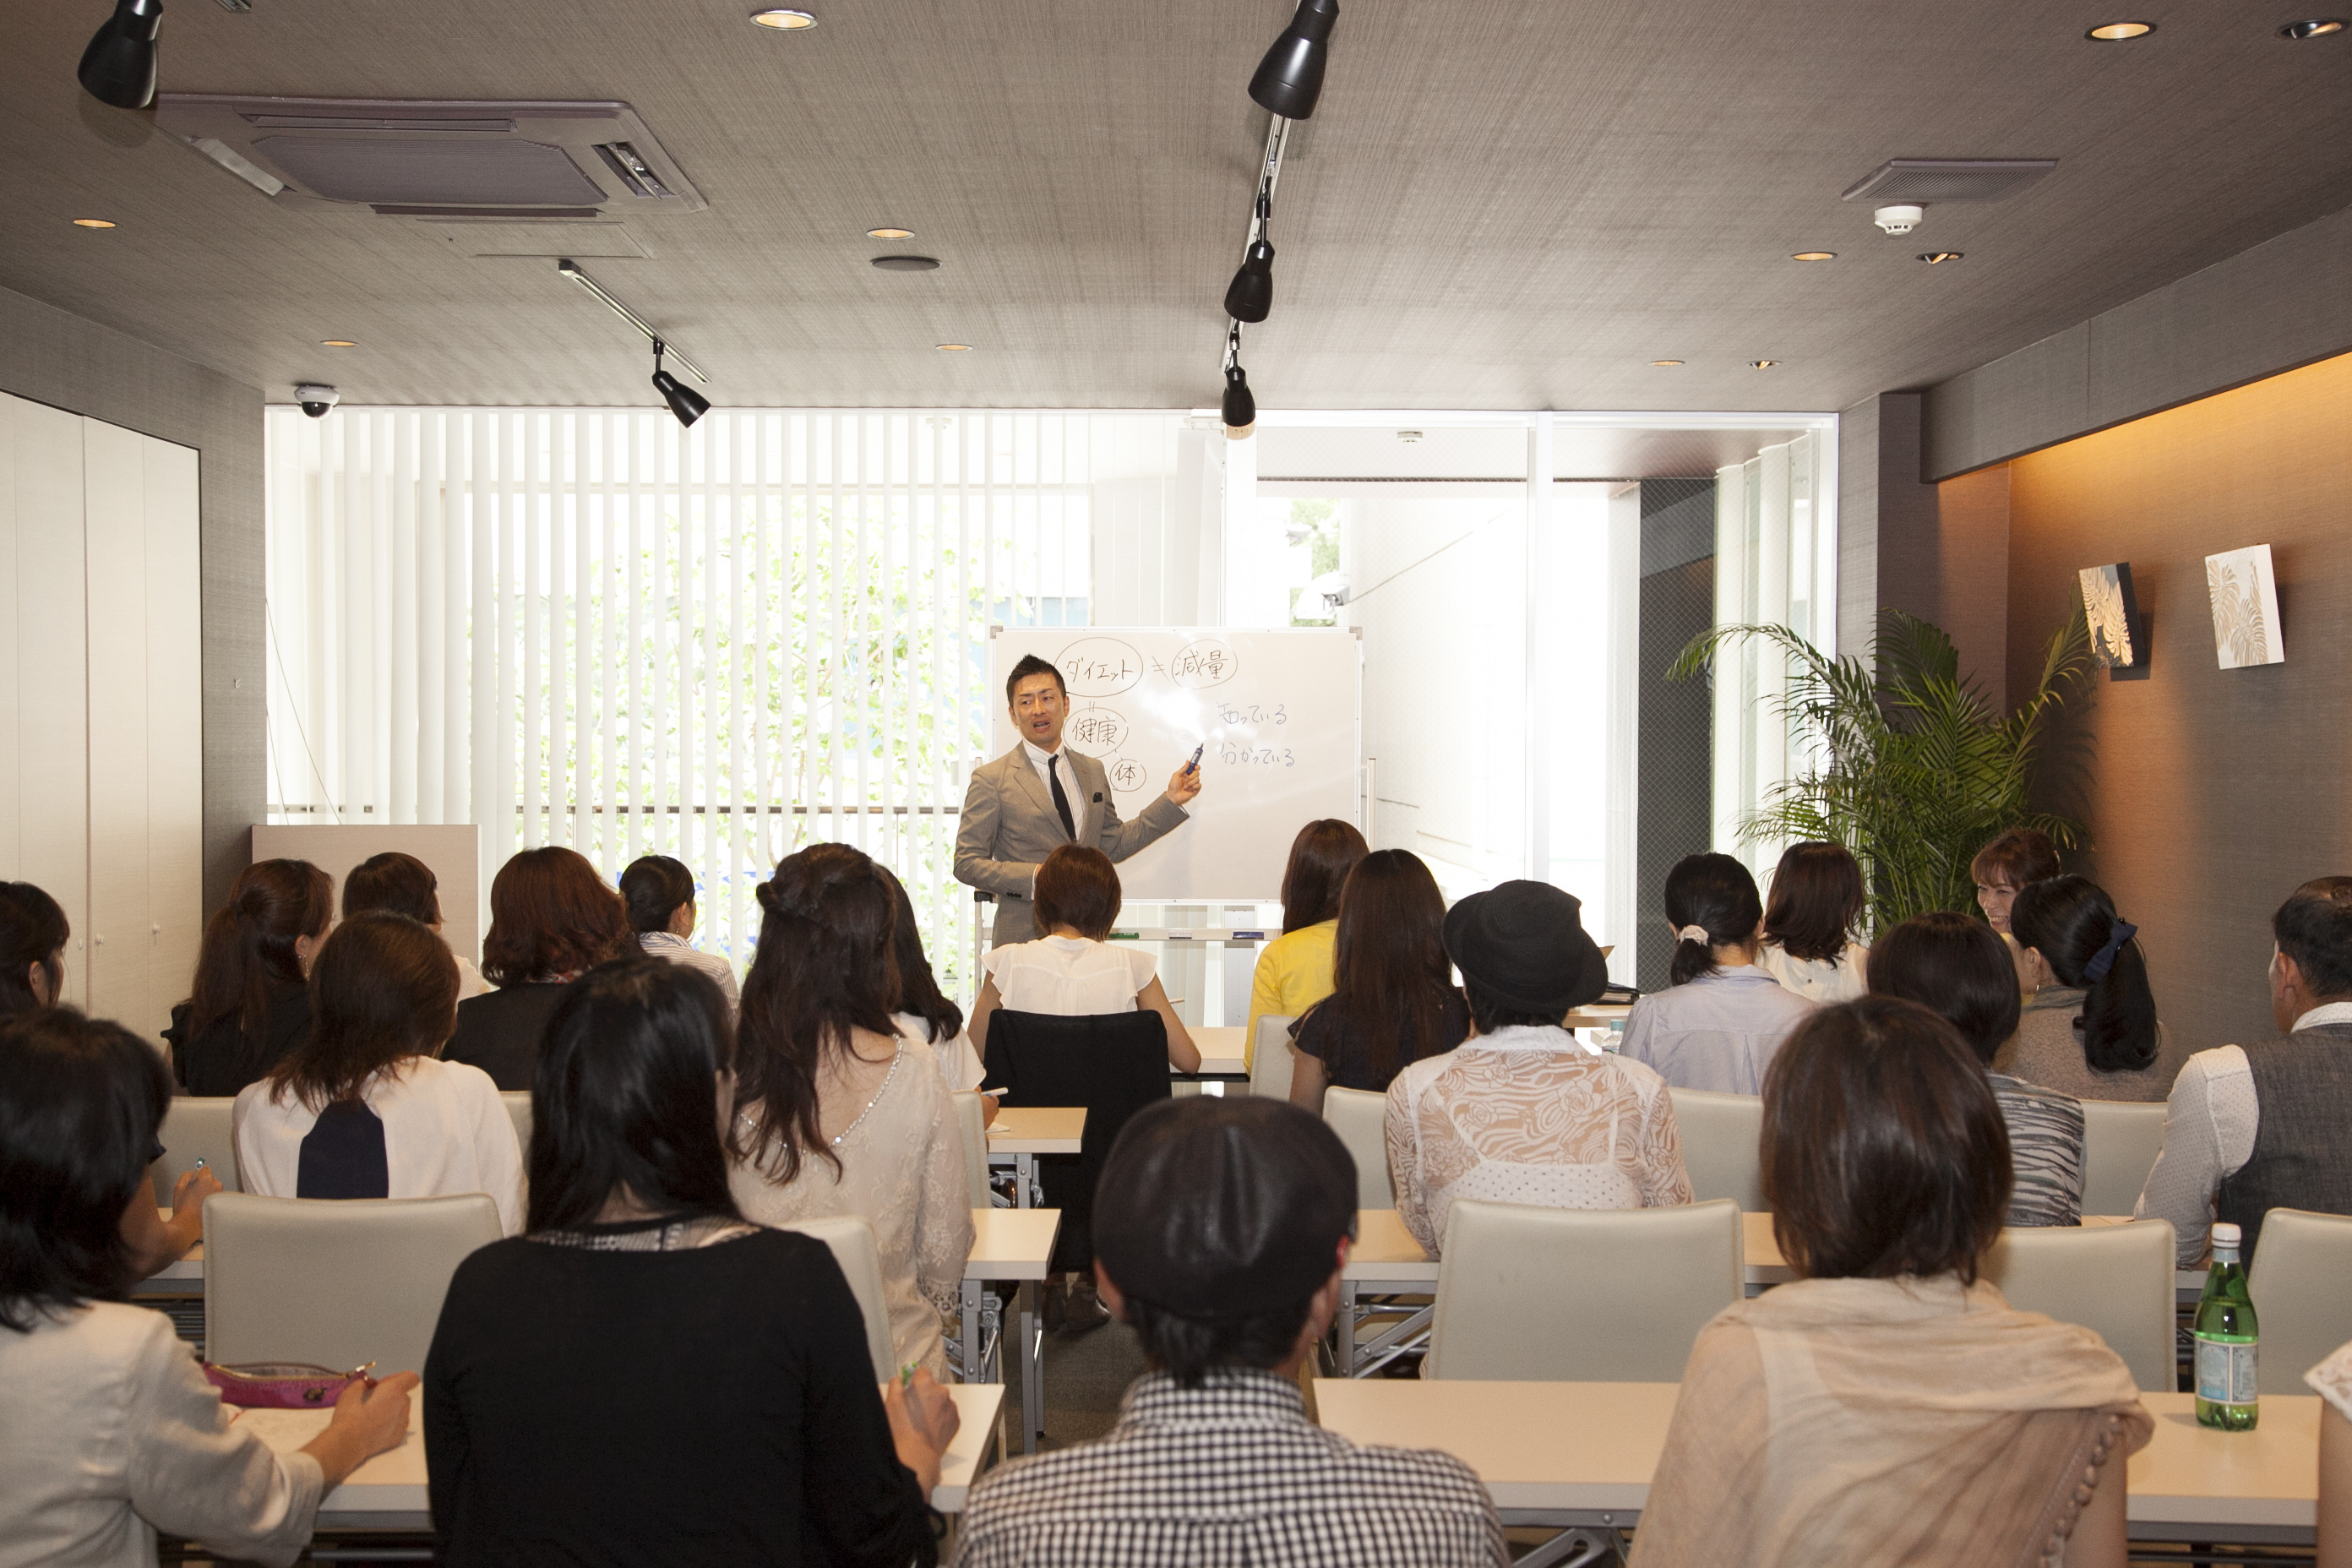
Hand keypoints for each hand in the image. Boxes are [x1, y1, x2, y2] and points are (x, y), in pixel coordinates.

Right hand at [170, 1165, 221, 1219]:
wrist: (189, 1224)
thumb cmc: (183, 1207)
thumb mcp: (178, 1188)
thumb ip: (186, 1176)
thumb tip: (192, 1172)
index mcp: (206, 1179)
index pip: (205, 1169)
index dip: (199, 1173)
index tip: (195, 1178)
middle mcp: (216, 1184)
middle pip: (210, 1178)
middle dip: (203, 1183)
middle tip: (194, 1191)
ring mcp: (220, 1194)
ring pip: (213, 1188)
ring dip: (207, 1191)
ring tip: (197, 1201)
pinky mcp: (221, 1203)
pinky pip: (215, 1197)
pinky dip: (210, 1199)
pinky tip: (202, 1206)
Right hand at [300, 1371, 419, 1490]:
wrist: (345, 1446)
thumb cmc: (347, 1418)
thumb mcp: (349, 1394)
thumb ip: (360, 1384)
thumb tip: (364, 1383)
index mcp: (394, 1391)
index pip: (410, 1378)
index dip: (399, 1379)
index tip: (385, 1384)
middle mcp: (402, 1406)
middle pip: (403, 1395)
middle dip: (390, 1395)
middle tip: (370, 1401)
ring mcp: (401, 1424)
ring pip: (400, 1411)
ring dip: (390, 1411)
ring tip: (369, 1418)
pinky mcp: (396, 1439)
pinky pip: (396, 1427)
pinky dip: (388, 1425)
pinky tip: (372, 1430)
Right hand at [880, 1368, 958, 1494]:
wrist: (916, 1455)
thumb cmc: (903, 1432)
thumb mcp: (890, 1403)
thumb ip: (895, 1385)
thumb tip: (898, 1380)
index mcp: (925, 1385)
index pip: (921, 1371)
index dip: (913, 1380)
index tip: (910, 1386)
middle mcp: (941, 1393)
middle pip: (932, 1387)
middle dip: (923, 1395)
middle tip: (911, 1410)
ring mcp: (950, 1407)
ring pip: (940, 1401)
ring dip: (933, 1407)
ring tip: (919, 1422)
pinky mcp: (955, 1421)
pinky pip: (947, 1414)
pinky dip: (940, 1418)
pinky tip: (928, 1428)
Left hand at [1167, 763, 1202, 805]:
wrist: (1173, 796)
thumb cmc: (1173, 786)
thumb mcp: (1176, 775)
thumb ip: (1183, 768)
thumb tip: (1187, 762)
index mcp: (1186, 773)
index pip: (1194, 767)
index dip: (1196, 766)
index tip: (1195, 767)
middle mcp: (1190, 778)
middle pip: (1197, 772)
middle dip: (1191, 777)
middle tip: (1186, 780)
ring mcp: (1193, 783)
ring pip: (1198, 779)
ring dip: (1190, 783)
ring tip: (1185, 787)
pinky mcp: (1195, 789)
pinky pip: (1199, 785)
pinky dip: (1193, 787)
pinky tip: (1189, 789)